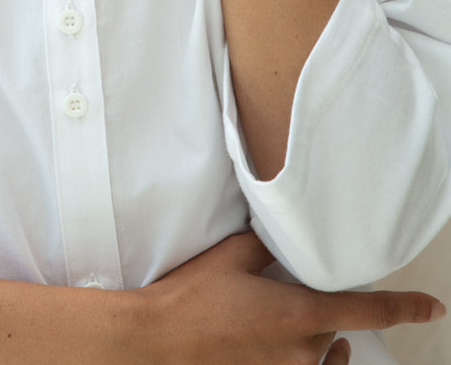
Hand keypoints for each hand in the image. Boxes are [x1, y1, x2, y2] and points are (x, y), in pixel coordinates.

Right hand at [132, 232, 444, 364]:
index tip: (432, 308)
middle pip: (336, 333)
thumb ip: (267, 245)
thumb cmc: (192, 297)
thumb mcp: (233, 255)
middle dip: (324, 316)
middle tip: (291, 299)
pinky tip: (287, 351)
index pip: (369, 311)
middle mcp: (303, 351)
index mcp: (301, 314)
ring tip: (291, 327)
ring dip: (316, 343)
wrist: (158, 340)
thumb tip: (281, 231)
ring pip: (321, 358)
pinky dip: (304, 361)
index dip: (406, 308)